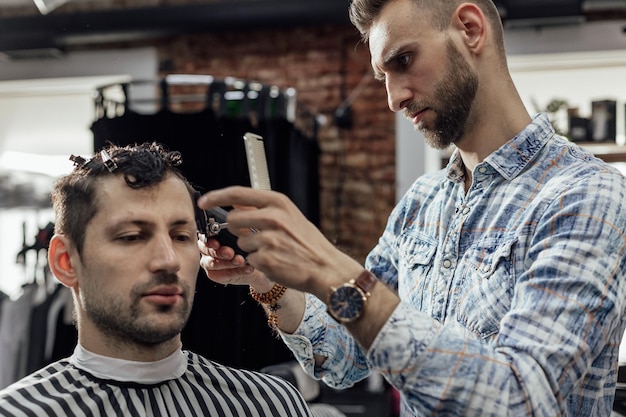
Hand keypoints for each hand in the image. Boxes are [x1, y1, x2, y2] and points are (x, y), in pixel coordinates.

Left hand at [197, 186, 362, 298]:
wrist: (325, 267)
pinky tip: (277, 262)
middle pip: (233, 220)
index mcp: (278, 202)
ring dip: (251, 248)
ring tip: (274, 251)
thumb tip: (235, 203)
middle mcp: (273, 217)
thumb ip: (264, 208)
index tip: (203, 201)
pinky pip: (249, 259)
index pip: (237, 194)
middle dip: (237, 229)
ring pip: (240, 242)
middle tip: (256, 236)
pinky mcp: (265, 259)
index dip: (216, 196)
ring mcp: (268, 238)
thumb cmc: (307, 242)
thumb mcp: (290, 216)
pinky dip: (259, 263)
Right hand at [198, 235, 270, 290]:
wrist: (254, 261)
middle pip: (207, 251)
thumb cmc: (245, 245)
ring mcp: (209, 263)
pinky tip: (246, 268)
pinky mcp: (215, 275)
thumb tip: (241, 229)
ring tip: (241, 261)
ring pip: (213, 264)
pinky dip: (236, 272)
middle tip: (231, 253)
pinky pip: (222, 275)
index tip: (217, 244)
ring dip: (228, 263)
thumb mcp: (245, 235)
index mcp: (210, 237)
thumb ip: (240, 231)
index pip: (204, 237)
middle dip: (220, 252)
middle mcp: (206, 250)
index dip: (209, 241)